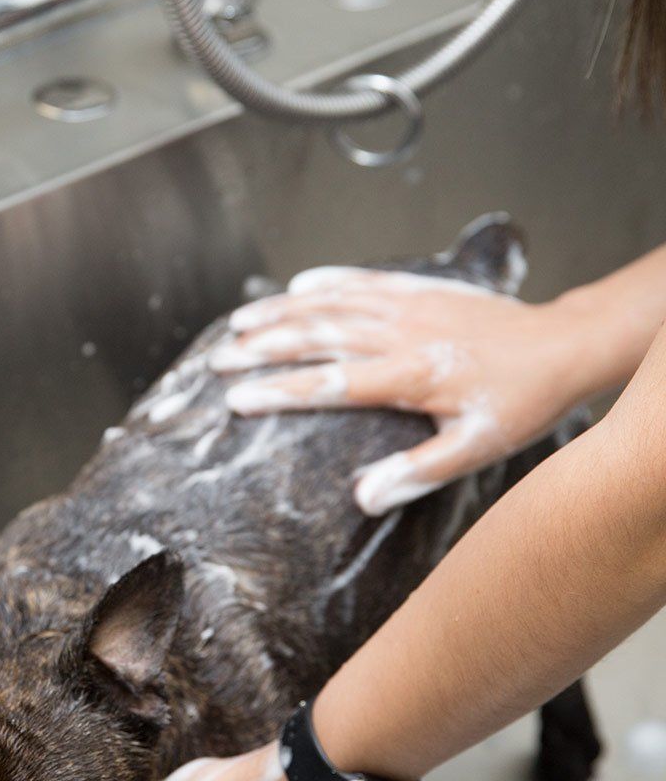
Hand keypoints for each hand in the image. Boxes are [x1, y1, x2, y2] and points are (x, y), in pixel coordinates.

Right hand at [209, 268, 582, 514]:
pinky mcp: (419, 289)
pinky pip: (364, 281)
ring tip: (238, 325)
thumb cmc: (519, 401)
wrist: (562, 346)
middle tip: (220, 362)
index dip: (280, 391)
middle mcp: (402, 334)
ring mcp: (408, 306)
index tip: (237, 400)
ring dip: (282, 312)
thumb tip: (363, 499)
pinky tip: (297, 287)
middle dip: (263, 347)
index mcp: (411, 375)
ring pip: (332, 303)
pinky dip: (327, 281)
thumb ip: (417, 473)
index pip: (330, 383)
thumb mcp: (474, 448)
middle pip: (318, 336)